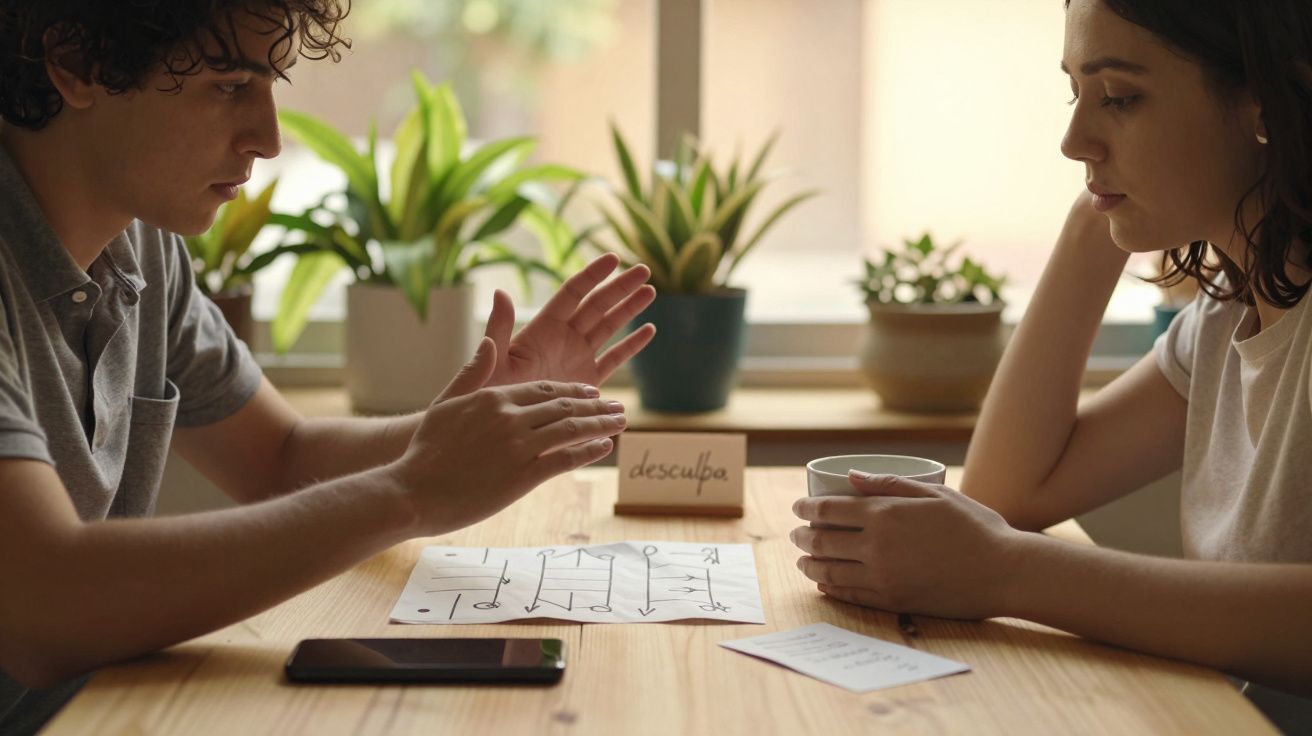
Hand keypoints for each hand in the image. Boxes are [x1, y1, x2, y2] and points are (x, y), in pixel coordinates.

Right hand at [395, 338, 626, 534]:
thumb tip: (488, 343)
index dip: (572, 391)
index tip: (592, 392)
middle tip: (616, 406)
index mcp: (493, 397)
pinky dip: (589, 451)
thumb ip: (471, 373)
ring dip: (601, 424)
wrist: (412, 492)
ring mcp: (518, 446)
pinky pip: (565, 459)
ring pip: (572, 429)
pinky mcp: (523, 476)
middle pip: (565, 406)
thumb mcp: (445, 404)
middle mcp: (510, 417)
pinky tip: (604, 447)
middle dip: (596, 405)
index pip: (545, 389)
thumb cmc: (424, 450)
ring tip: (620, 422)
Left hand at [479, 253, 656, 389]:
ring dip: (630, 309)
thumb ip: (499, 328)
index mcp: (543, 328)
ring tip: (650, 291)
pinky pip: (614, 358)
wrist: (504, 429)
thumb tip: (500, 292)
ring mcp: (577, 357)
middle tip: (644, 270)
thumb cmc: (492, 394)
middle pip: (597, 305)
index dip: (593, 275)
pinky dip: (631, 345)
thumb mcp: (495, 361)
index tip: (614, 258)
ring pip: (609, 327)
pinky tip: (649, 330)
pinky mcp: (588, 380)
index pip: (572, 293)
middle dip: (620, 287)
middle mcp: (563, 338)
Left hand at [790, 472, 1024, 619]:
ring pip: (830, 571)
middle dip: (803, 536)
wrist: (1004, 572)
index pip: (829, 510)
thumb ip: (890, 484)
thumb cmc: (975, 527)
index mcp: (885, 514)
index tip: (797, 508)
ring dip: (810, 565)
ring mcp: (883, 576)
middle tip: (796, 534)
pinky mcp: (892, 600)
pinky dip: (831, 588)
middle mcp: (877, 546)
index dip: (807, 508)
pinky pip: (850, 595)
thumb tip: (850, 477)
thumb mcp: (935, 494)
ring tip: (803, 560)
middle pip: (823, 541)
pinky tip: (825, 583)